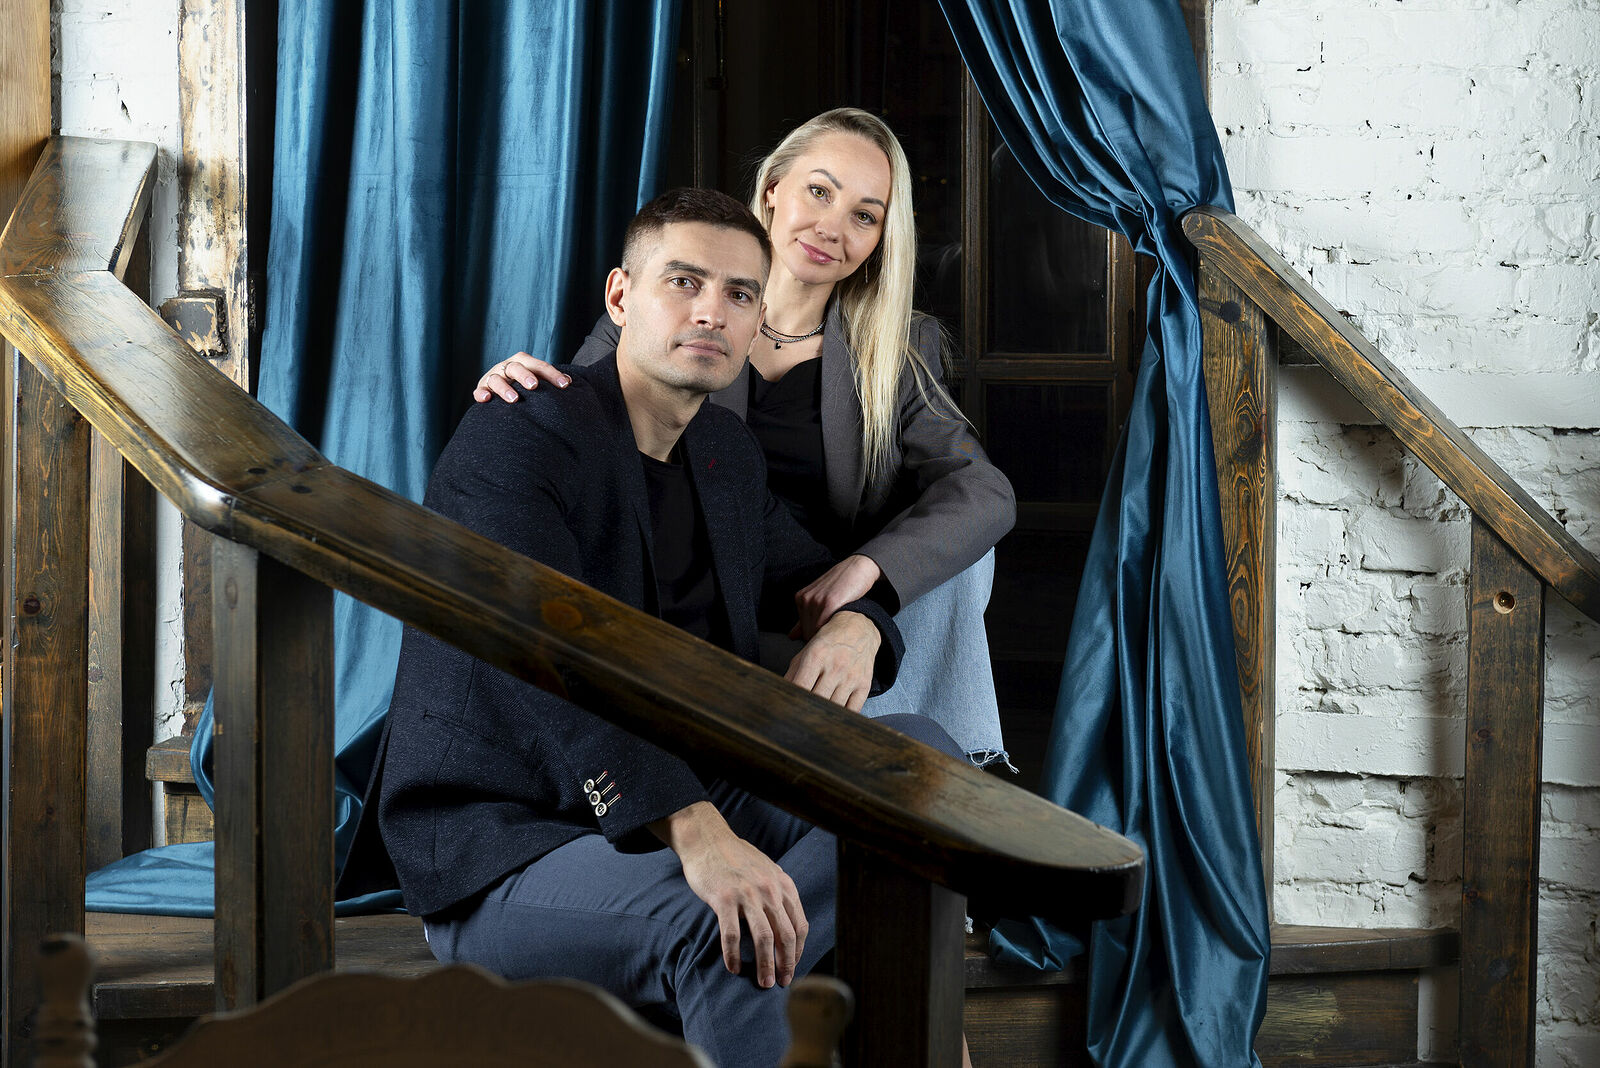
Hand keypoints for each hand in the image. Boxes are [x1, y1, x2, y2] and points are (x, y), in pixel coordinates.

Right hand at [472, 352, 569, 402]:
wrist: (501, 387)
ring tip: (514, 399)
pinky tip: (486, 399)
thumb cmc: (524, 383)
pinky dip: (481, 393)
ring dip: (505, 388)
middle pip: (515, 367)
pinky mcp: (482, 388)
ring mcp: (493, 376)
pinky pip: (479, 390)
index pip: (539, 365)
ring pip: (496, 379)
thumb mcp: (537, 378)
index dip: (552, 374)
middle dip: (525, 375)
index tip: (565, 384)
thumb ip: (551, 380)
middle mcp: (507, 366)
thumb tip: (569, 382)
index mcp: (523, 362)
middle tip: (534, 386)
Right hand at [650, 802, 807, 988]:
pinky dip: (733, 955)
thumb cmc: (736, 858)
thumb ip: (778, 893)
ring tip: (763, 983)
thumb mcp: (767, 870)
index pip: (800, 925)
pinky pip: (732, 934)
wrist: (707, 839)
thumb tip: (787, 925)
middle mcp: (769, 889)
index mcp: (783, 884)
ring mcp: (747, 894)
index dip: (798, 951)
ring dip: (765, 965)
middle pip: (786, 935)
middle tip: (782, 982)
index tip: (792, 967)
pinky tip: (733, 968)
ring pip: (764, 938)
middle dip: (786, 964)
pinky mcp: (724, 898)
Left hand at [784, 610, 880, 711]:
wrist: (859, 629)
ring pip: (834, 707)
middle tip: (801, 716)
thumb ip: (792, 673)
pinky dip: (842, 716)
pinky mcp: (864, 685)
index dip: (793, 700)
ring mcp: (851, 676)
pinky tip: (835, 715)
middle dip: (807, 709)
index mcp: (817, 655)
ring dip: (824, 715)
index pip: (801, 686)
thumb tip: (782, 693)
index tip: (789, 709)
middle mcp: (835, 666)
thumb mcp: (806, 651)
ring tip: (816, 717)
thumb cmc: (829, 641)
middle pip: (817, 699)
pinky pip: (853, 709)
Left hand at [790, 554, 881, 640]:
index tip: (827, 634)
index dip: (815, 637)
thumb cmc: (842, 585)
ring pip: (815, 631)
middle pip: (807, 632)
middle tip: (835, 634)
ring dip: (827, 636)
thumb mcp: (821, 599)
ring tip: (840, 629)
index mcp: (800, 598)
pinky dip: (831, 632)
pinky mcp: (829, 602)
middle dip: (820, 638)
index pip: (802, 630)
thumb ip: (805, 619)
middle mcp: (805, 599)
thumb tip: (791, 636)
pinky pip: (824, 626)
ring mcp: (816, 600)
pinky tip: (840, 628)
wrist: (858, 568)